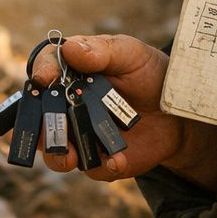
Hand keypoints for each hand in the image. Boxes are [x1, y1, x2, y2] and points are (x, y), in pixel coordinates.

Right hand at [30, 34, 216, 188]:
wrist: (178, 112)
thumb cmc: (150, 74)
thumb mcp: (131, 55)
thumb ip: (102, 51)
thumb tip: (69, 48)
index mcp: (71, 71)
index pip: (44, 68)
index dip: (41, 72)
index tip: (45, 78)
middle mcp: (67, 104)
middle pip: (38, 116)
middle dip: (40, 124)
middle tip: (50, 127)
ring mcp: (80, 134)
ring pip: (54, 151)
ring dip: (58, 155)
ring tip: (71, 157)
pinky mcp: (98, 159)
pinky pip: (92, 168)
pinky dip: (103, 166)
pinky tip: (117, 160)